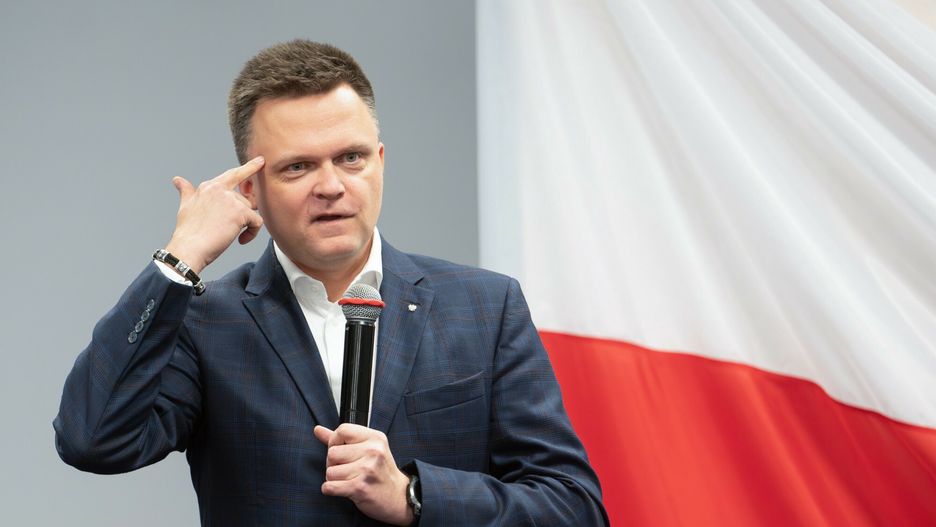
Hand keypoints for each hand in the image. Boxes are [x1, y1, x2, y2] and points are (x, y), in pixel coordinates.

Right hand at [164, 156, 264, 273]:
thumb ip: (186, 191)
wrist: (189, 248)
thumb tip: (177, 180)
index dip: (249, 168)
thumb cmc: (187, 231)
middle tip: (236, 224)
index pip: (233, 174)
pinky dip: (253, 232)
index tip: (261, 161)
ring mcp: (231, 200)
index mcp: (209, 186)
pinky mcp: (240, 212)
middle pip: (245, 198)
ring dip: (246, 225)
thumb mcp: (185, 206)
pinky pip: (257, 221)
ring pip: (251, 210)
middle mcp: (220, 189)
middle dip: (245, 211)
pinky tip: (241, 240)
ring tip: (232, 235)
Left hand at [314, 424, 413, 525]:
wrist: (398, 497)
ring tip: (349, 480)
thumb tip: (317, 429)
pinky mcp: (360, 487)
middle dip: (334, 464)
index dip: (335, 442)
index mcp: (375, 438)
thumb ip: (342, 439)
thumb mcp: (367, 449)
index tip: (342, 451)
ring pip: (330, 472)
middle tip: (348, 469)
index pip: (342, 430)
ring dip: (334, 479)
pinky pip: (330, 486)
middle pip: (332, 453)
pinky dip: (331, 490)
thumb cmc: (380, 472)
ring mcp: (368, 469)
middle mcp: (373, 451)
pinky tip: (343, 489)